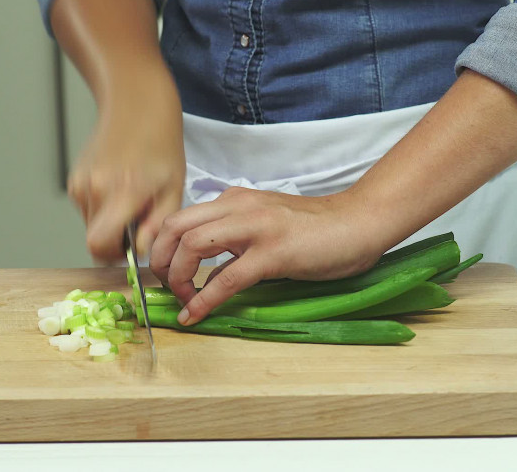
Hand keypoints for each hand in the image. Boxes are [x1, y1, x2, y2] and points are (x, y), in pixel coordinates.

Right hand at [68, 84, 184, 262]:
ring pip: (90, 225)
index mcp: (122, 192)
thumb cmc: (161, 145)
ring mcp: (80, 183)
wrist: (136, 106)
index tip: (131, 248)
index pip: (100, 245)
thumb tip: (141, 251)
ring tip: (132, 197)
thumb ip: (158, 224)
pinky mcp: (74, 179)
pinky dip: (102, 207)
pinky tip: (119, 186)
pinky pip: (87, 209)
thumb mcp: (173, 188)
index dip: (115, 255)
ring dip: (110, 222)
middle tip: (139, 219)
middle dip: (116, 239)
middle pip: (94, 239)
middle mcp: (95, 188)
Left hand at [149, 187, 386, 324]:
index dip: (161, 247)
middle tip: (164, 287)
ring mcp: (255, 227)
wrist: (359, 222)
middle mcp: (238, 207)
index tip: (162, 273)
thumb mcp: (265, 229)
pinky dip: (204, 300)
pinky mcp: (273, 253)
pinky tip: (196, 315)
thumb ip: (235, 247)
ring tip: (183, 300)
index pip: (180, 218)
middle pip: (174, 227)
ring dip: (177, 278)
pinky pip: (226, 278)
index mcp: (234, 200)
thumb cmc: (317, 230)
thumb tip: (206, 276)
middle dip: (158, 260)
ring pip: (191, 246)